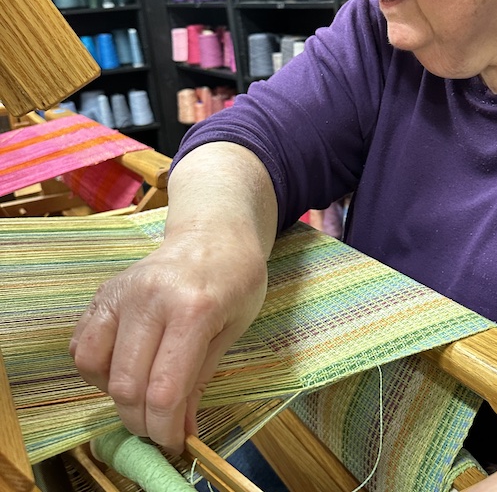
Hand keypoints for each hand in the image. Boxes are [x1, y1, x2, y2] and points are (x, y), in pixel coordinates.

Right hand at [70, 226, 267, 453]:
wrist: (215, 233)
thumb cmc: (235, 278)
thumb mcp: (234, 328)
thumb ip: (201, 378)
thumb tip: (181, 429)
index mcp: (194, 309)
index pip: (165, 389)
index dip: (165, 428)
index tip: (174, 443)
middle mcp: (151, 298)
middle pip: (126, 385)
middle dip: (141, 420)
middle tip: (159, 427)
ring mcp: (122, 292)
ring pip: (94, 367)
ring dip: (114, 395)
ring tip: (142, 393)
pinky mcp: (104, 292)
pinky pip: (82, 344)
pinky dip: (96, 368)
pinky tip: (124, 367)